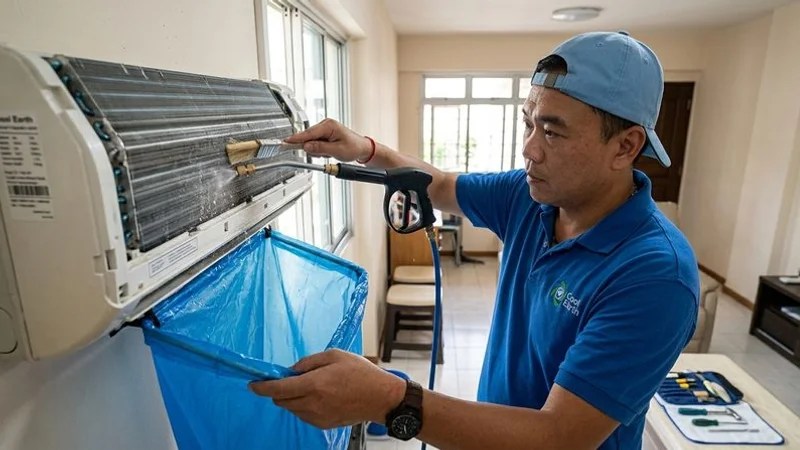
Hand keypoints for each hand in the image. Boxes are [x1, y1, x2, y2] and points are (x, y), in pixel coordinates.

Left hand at [248, 349, 405, 428]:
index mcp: (314, 384)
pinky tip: (318, 396)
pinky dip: (302, 405)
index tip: (253, 384)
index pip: (278, 389)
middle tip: (291, 378)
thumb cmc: (360, 372)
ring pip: (291, 408)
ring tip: (311, 386)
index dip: (261, 387)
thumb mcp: (334, 355)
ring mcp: (317, 417)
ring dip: (292, 397)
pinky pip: (303, 415)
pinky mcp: (323, 424)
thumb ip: (308, 362)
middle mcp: (313, 403)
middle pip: (280, 400)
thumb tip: (291, 370)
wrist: (380, 397)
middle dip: (278, 389)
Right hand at [284, 118, 372, 161]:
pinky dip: (320, 150)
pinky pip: (315, 143)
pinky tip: (329, 151)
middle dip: (313, 148)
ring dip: (318, 150)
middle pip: (308, 137)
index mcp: (329, 125)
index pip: (308, 133)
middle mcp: (326, 125)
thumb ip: (320, 148)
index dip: (296, 139)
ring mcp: (324, 129)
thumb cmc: (354, 147)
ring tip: (330, 152)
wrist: (362, 148)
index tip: (286, 142)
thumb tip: (306, 147)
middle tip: (324, 154)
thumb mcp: (337, 151)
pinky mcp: (324, 134)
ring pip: (311, 142)